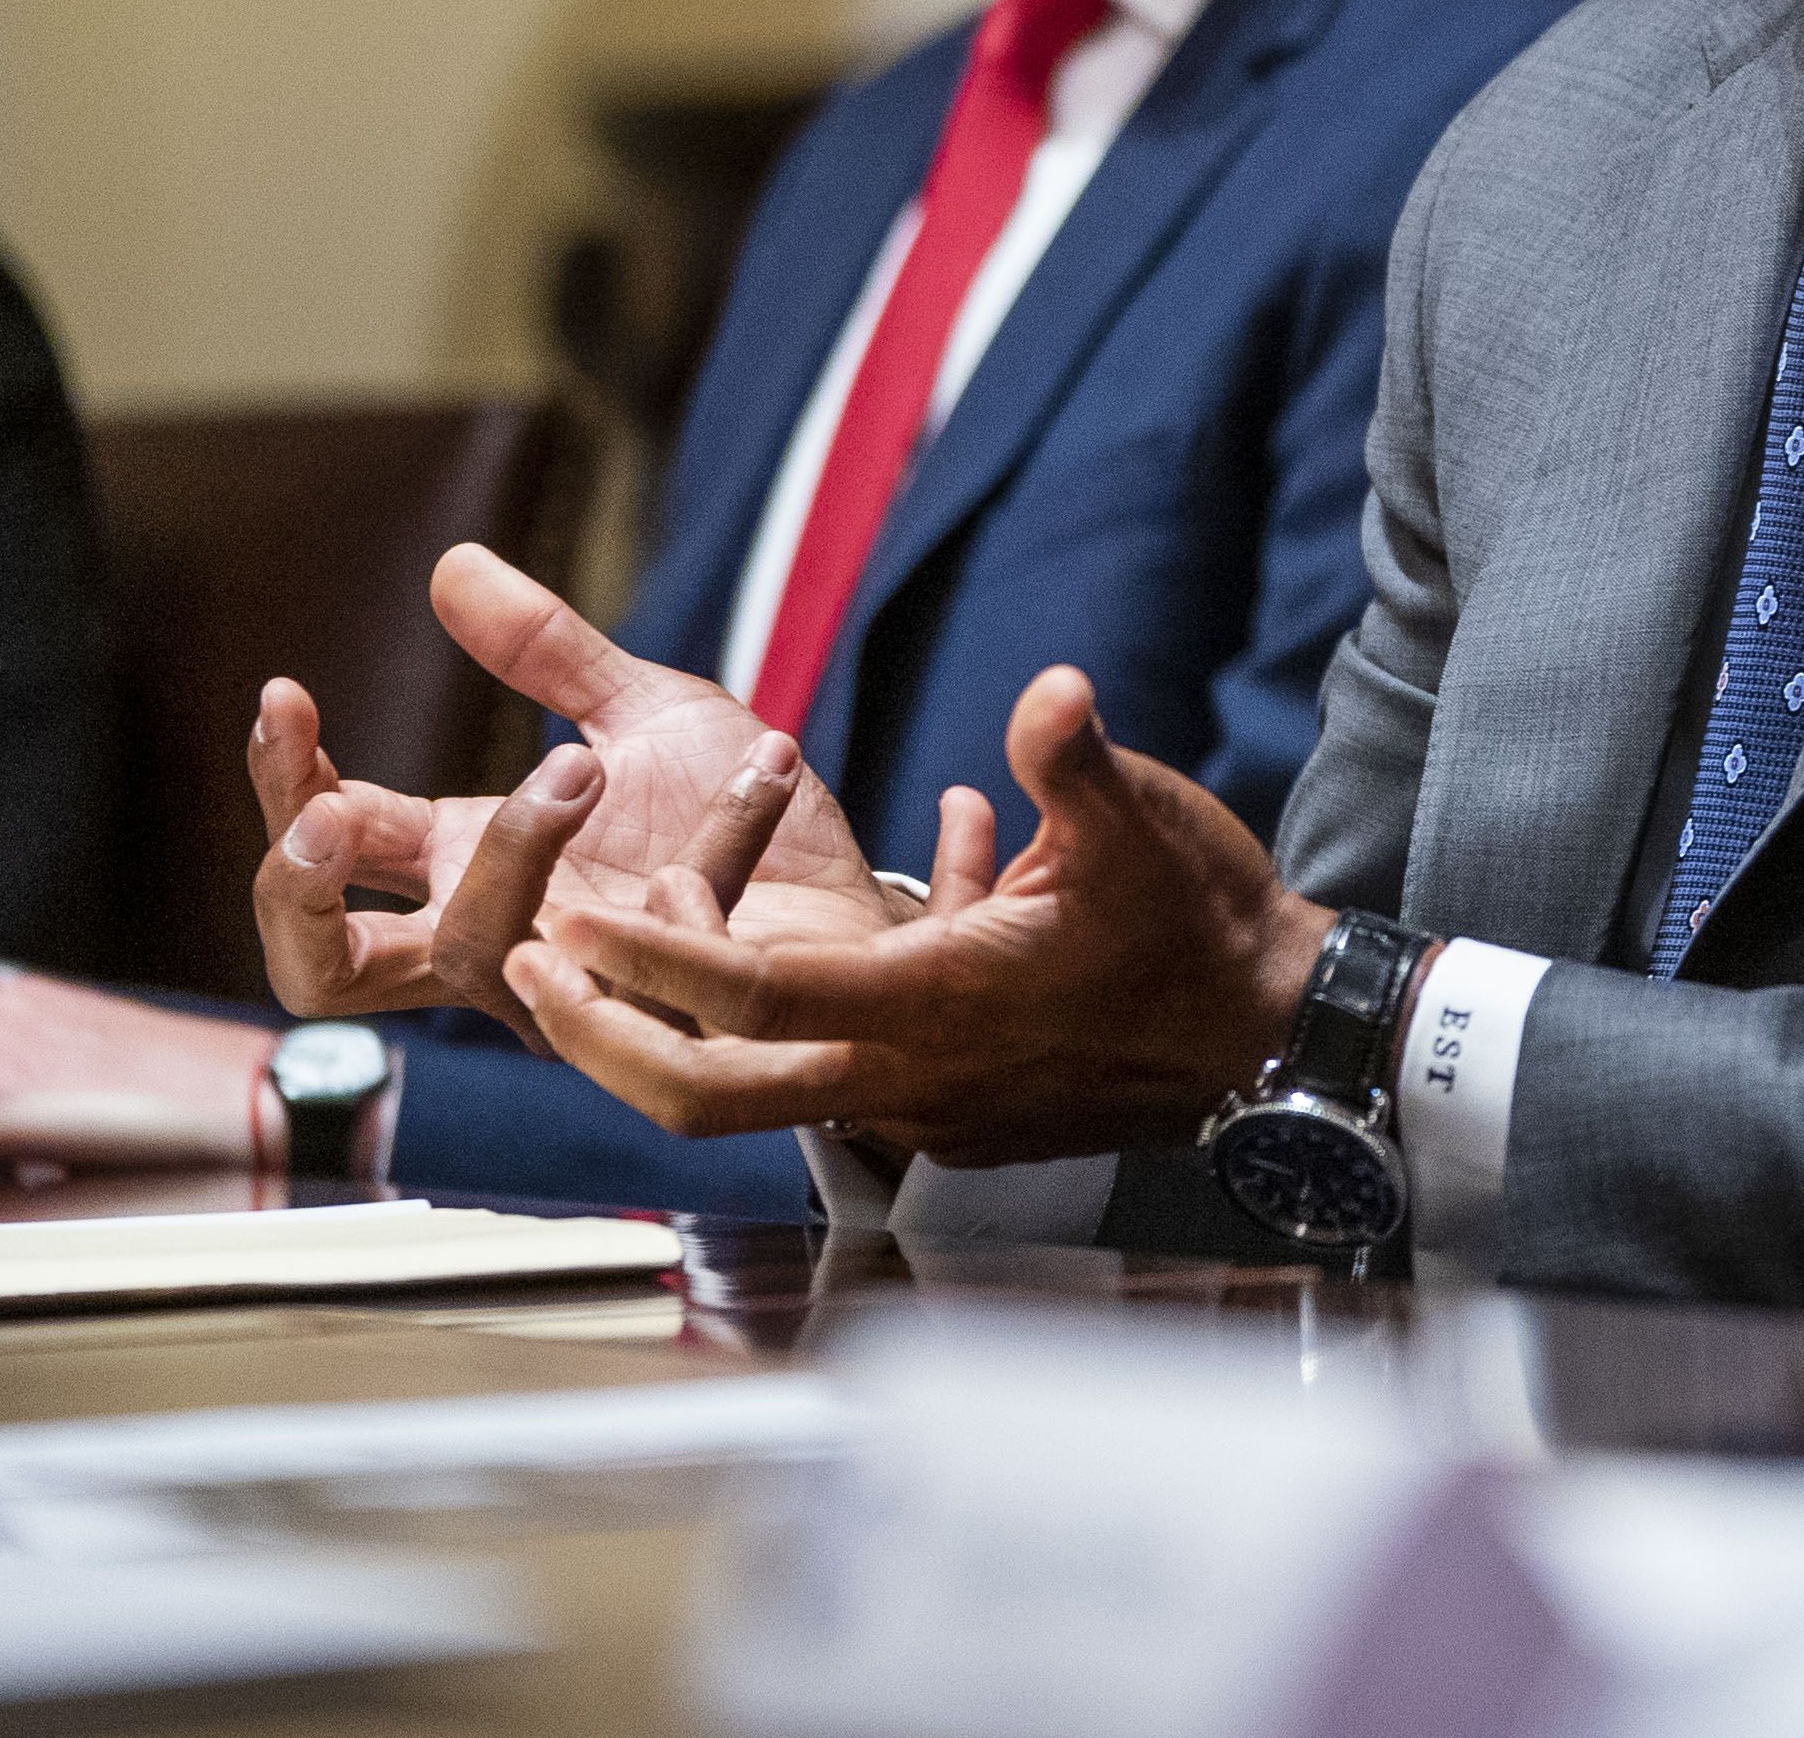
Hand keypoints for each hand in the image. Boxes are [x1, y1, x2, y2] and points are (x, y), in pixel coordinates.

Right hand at [248, 542, 872, 1038]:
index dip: (287, 781)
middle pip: (326, 970)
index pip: (328, 849)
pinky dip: (722, 834)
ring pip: (483, 952)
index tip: (286, 693)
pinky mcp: (675, 1004)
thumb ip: (547, 652)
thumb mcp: (644, 711)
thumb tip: (451, 562)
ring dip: (518, 846)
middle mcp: (503, 939)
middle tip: (330, 811)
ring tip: (582, 762)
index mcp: (469, 867)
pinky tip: (772, 759)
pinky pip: (670, 934)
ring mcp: (579, 985)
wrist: (857, 893)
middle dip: (299, 893)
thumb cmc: (738, 815)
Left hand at [511, 665, 1323, 1165]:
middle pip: (704, 1094)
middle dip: (602, 1035)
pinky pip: (823, 1073)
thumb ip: (1072, 761)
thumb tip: (1047, 694)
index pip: (749, 997)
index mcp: (936, 1004)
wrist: (1271, 1039)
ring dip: (664, 1028)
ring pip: (746, 1098)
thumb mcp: (1144, 824)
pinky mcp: (942, 1109)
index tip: (564, 918)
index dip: (649, 960)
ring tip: (614, 948)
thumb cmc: (1204, 930)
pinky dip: (767, 1019)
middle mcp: (906, 1076)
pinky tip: (783, 933)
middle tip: (532, 965)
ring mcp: (919, 1106)